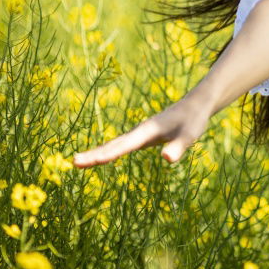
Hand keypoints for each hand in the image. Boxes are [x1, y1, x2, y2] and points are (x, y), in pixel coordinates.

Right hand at [73, 96, 211, 167]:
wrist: (195, 105)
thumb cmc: (193, 121)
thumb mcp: (189, 135)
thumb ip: (179, 147)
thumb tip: (167, 159)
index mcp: (147, 131)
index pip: (124, 146)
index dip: (106, 155)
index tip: (88, 161)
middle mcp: (139, 131)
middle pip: (113, 144)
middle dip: (94, 154)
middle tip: (73, 163)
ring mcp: (139, 133)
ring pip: (114, 144)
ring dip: (97, 153)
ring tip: (78, 162)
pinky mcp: (142, 136)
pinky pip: (120, 145)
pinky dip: (107, 152)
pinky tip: (100, 158)